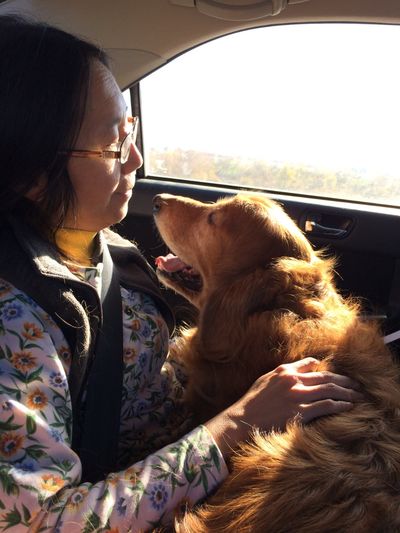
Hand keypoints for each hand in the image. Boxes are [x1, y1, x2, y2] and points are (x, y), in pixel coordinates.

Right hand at [205, 357, 362, 460]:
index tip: (339, 377)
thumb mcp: (266, 379)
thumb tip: (307, 366)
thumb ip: (284, 372)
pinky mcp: (300, 412)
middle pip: (325, 377)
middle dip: (344, 381)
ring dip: (346, 392)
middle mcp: (292, 380)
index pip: (311, 365)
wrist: (242, 420)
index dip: (328, 370)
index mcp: (284, 371)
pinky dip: (339, 405)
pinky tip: (348, 406)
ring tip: (358, 396)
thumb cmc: (252, 402)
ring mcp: (297, 396)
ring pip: (329, 390)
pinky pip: (325, 406)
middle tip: (357, 385)